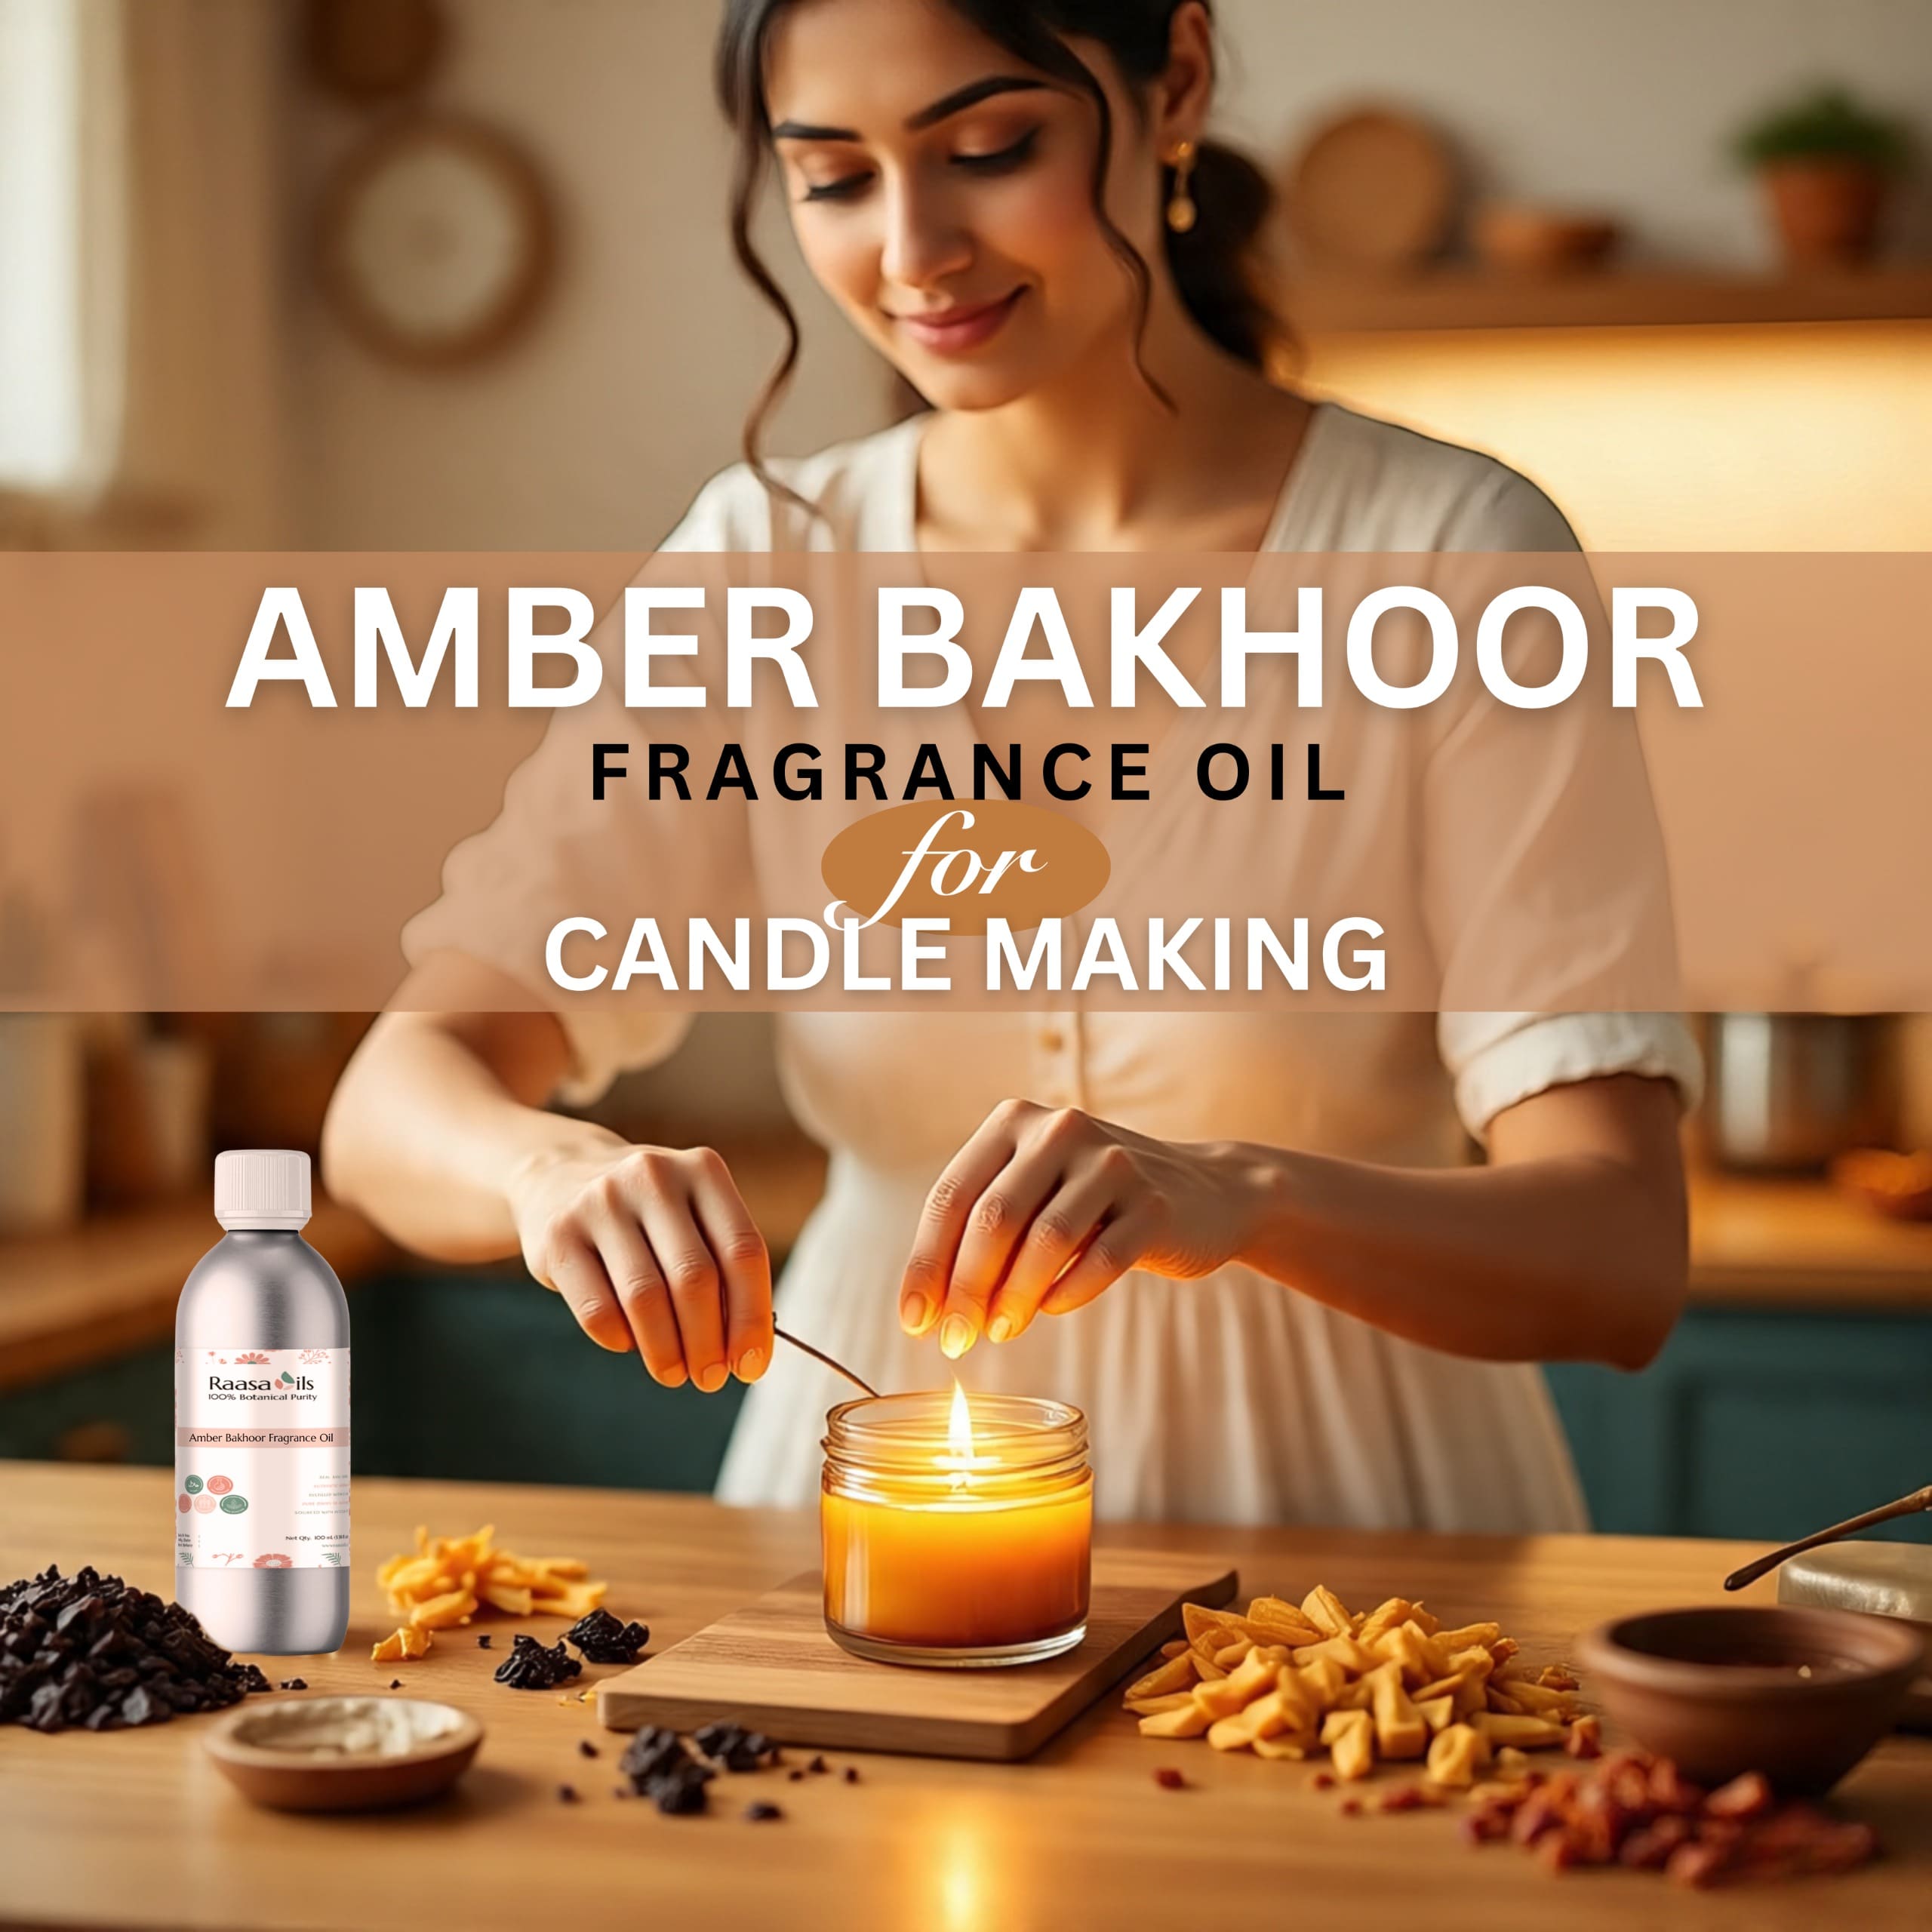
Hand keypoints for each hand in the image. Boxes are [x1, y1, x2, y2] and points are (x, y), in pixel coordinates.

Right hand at [507, 1140, 772, 1390]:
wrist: (560, 1175)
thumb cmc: (649, 1214)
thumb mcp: (693, 1217)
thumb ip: (722, 1269)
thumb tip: (743, 1350)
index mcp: (703, 1170)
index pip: (743, 1252)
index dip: (752, 1317)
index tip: (750, 1365)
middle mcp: (653, 1177)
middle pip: (695, 1278)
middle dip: (709, 1342)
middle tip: (710, 1378)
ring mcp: (601, 1202)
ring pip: (645, 1298)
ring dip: (666, 1351)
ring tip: (674, 1373)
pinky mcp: (559, 1234)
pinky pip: (598, 1309)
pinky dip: (620, 1339)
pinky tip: (628, 1343)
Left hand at [897, 1100, 1261, 1357]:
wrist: (1207, 1192)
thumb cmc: (1097, 1204)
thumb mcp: (1035, 1194)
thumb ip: (984, 1233)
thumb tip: (931, 1308)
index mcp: (1015, 1121)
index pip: (951, 1196)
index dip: (925, 1263)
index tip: (914, 1320)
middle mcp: (1060, 1129)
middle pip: (992, 1219)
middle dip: (965, 1289)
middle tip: (954, 1341)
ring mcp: (1112, 1162)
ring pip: (1045, 1240)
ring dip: (1013, 1299)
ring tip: (999, 1333)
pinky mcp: (1155, 1202)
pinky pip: (1101, 1258)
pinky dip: (1067, 1293)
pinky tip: (1051, 1310)